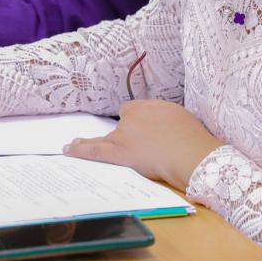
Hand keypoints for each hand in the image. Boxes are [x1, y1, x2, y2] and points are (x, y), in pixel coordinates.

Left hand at [64, 100, 222, 190]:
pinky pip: (95, 151)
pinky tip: (68, 150)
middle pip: (122, 124)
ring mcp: (124, 135)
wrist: (191, 154)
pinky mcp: (120, 154)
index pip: (132, 111)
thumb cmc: (192, 137)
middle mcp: (132, 118)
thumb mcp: (179, 117)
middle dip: (127, 134)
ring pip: (104, 137)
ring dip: (89, 140)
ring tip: (74, 142)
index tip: (140, 130)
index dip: (136, 122)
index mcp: (147, 106)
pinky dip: (80, 150)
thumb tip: (160, 123)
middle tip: (136, 145)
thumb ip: (163, 118)